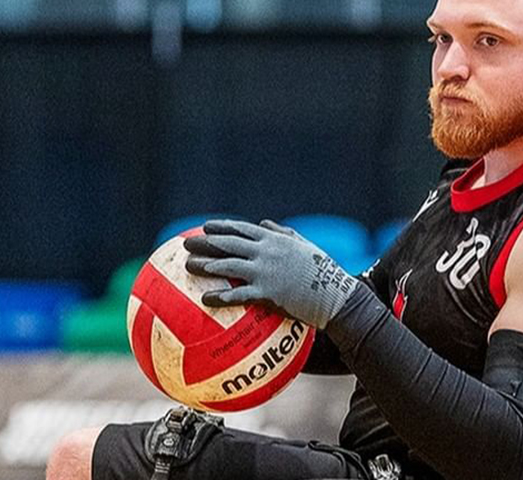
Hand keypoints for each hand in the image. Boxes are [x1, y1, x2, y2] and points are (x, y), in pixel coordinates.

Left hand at [182, 219, 357, 328]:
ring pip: (228, 266)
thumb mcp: (303, 245)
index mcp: (274, 240)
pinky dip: (220, 297)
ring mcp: (266, 272)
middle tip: (186, 244)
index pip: (241, 229)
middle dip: (204, 243)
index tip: (205, 226)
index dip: (221, 227)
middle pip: (228, 244)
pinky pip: (238, 295)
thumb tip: (264, 223)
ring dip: (205, 266)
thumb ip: (282, 233)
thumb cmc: (322, 270)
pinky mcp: (268, 293)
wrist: (335, 294)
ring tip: (188, 267)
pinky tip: (205, 300)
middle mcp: (266, 252)